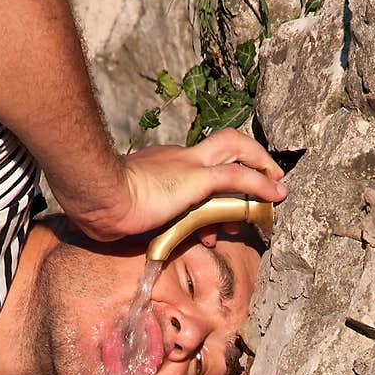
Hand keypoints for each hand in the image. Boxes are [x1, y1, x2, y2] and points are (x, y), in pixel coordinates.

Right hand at [88, 127, 285, 240]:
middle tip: (266, 176)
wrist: (96, 196)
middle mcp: (177, 157)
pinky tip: (276, 194)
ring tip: (278, 187)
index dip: (212, 185)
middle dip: (247, 156)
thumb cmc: (98, 205)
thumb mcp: (119, 209)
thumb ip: (125, 213)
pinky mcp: (197, 179)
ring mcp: (188, 165)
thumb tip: (111, 229)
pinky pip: (238, 178)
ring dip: (261, 166)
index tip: (218, 215)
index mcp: (159, 163)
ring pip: (236, 151)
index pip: (195, 167)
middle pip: (221, 146)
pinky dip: (260, 184)